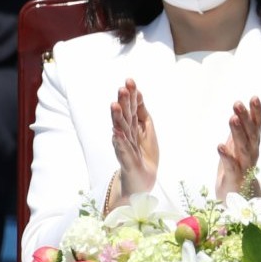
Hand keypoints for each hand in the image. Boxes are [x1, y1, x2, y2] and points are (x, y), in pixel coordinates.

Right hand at [110, 79, 158, 196]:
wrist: (141, 180)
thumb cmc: (143, 154)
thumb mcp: (146, 130)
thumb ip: (142, 113)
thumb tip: (139, 94)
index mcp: (133, 126)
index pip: (132, 108)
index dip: (132, 95)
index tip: (130, 81)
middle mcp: (126, 134)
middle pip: (125, 116)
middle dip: (124, 102)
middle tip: (122, 88)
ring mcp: (125, 146)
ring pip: (121, 129)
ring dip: (117, 118)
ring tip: (114, 106)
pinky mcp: (126, 160)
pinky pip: (123, 149)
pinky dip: (120, 141)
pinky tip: (117, 132)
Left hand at [215, 96, 260, 198]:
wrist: (239, 199)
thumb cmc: (237, 171)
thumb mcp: (238, 148)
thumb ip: (239, 132)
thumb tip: (238, 113)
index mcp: (252, 145)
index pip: (256, 126)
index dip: (256, 112)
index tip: (254, 98)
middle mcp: (251, 154)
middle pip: (251, 134)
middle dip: (246, 118)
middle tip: (238, 104)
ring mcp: (245, 166)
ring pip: (243, 147)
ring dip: (238, 132)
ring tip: (232, 118)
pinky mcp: (235, 178)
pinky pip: (232, 166)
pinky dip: (226, 156)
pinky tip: (220, 146)